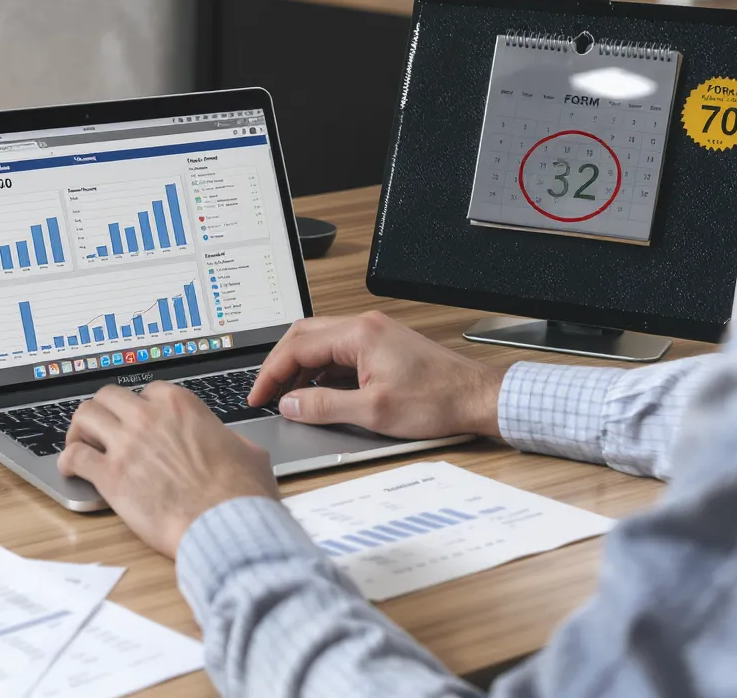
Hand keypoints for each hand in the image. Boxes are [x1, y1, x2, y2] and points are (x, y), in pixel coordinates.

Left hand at [58, 382, 278, 557]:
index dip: (141, 408)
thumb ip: (227, 439)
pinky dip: (68, 461)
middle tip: (103, 429)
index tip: (138, 422)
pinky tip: (72, 469)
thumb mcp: (247, 450)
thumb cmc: (240, 492)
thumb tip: (227, 443)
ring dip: (80, 430)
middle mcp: (148, 417)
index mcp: (180, 405)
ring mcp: (126, 444)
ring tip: (81, 444)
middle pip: (108, 397)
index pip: (147, 392)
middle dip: (105, 412)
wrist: (226, 524)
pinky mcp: (110, 476)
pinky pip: (74, 456)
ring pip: (84, 417)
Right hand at [248, 311, 504, 438]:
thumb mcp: (373, 411)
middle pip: (304, 336)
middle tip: (266, 393)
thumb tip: (290, 404)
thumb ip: (324, 406)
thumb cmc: (437, 401)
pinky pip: (340, 352)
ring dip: (300, 367)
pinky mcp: (384, 346)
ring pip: (321, 343)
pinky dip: (321, 370)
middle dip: (280, 365)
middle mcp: (365, 326)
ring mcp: (375, 334)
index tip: (258, 396)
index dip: (271, 373)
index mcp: (359, 334)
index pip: (297, 347)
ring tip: (289, 397)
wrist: (477, 398)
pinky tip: (319, 392)